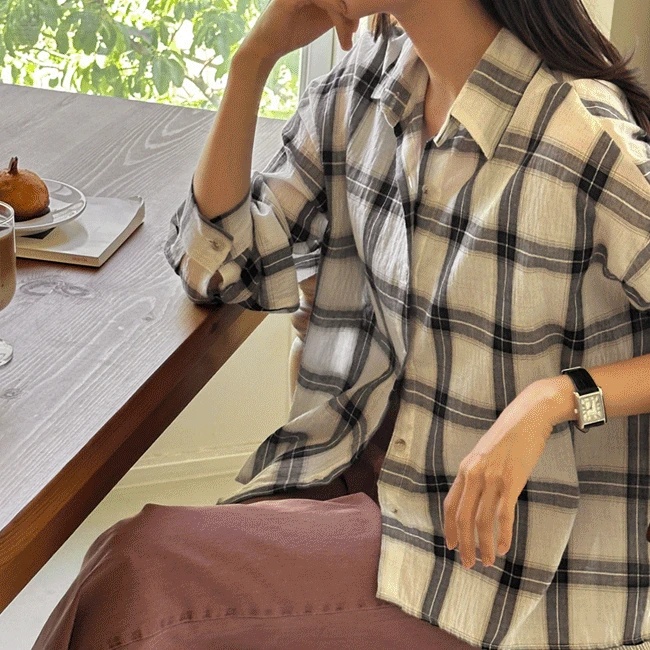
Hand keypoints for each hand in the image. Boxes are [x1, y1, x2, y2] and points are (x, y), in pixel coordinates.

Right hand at [240, 0, 359, 63]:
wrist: (268, 46)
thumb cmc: (293, 33)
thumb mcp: (321, 21)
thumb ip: (336, 13)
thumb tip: (359, 12)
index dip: (351, 10)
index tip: (354, 29)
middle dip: (350, 13)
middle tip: (353, 32)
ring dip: (343, 17)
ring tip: (346, 37)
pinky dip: (333, 8)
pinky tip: (339, 19)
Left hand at [443, 381, 554, 567]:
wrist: (528, 417)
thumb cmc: (508, 437)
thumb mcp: (484, 455)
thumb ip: (477, 475)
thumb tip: (475, 498)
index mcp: (465, 469)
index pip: (451, 505)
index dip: (449, 529)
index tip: (451, 546)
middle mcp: (474, 475)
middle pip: (463, 518)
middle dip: (464, 544)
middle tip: (469, 563)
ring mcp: (492, 478)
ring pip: (482, 521)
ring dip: (483, 545)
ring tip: (488, 562)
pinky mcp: (511, 481)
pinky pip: (503, 515)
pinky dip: (502, 535)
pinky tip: (503, 548)